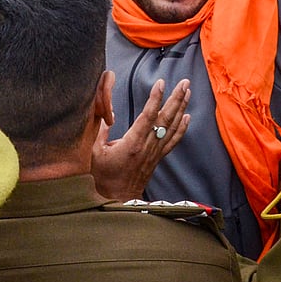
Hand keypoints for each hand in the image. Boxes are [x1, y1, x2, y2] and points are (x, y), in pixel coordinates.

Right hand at [92, 78, 189, 199]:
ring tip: (187, 91)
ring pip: (171, 127)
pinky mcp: (157, 158)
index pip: (147, 116)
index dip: (155, 98)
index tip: (160, 82)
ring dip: (181, 108)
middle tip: (184, 82)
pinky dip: (182, 128)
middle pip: (165, 119)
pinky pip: (173, 141)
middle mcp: (147, 147)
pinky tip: (187, 117)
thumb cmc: (102, 177)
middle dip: (176, 98)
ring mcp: (154, 153)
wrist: (116, 199)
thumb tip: (105, 115)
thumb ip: (99, 132)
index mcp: (132, 144)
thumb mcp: (93, 153)